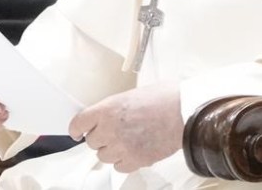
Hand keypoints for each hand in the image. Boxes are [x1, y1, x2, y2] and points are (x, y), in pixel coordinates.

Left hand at [69, 81, 183, 173]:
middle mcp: (110, 129)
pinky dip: (124, 161)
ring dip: (112, 150)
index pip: (78, 123)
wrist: (185, 112)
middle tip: (114, 132)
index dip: (77, 129)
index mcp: (107, 109)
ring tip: (127, 141)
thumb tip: (109, 116)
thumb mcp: (132, 94)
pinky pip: (119, 166)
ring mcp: (122, 147)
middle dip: (101, 138)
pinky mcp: (135, 161)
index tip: (78, 132)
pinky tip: (134, 151)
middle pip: (92, 142)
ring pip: (104, 156)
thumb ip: (115, 108)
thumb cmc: (165, 98)